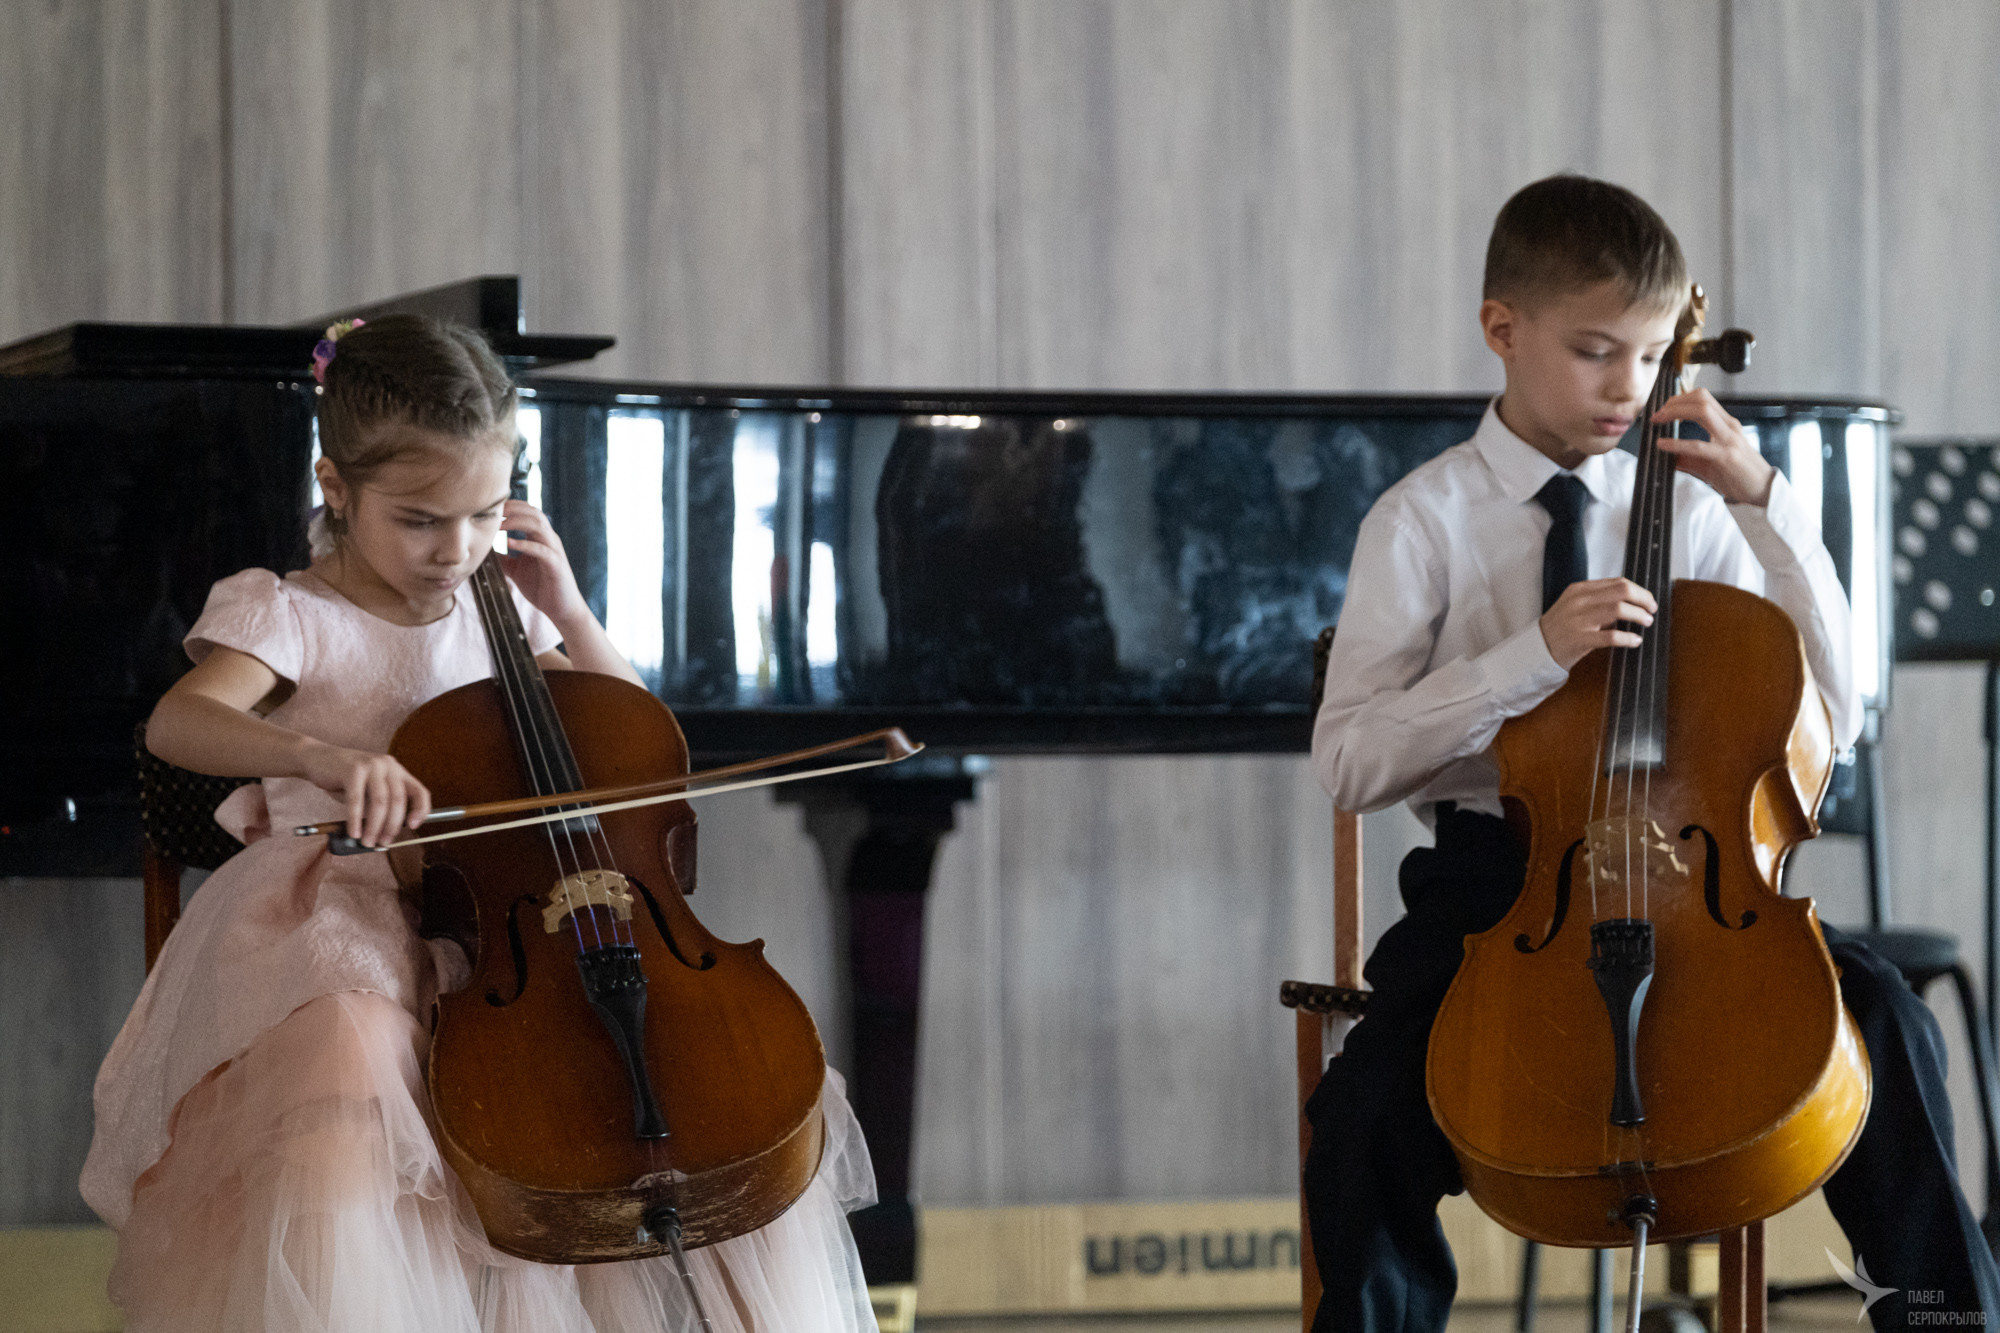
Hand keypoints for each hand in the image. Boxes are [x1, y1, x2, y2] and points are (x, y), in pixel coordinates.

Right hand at [300, 743, 432, 848]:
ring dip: (374, 827)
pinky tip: (353, 832)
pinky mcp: (352, 769)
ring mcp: (371, 765)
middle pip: (398, 800)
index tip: (413, 827)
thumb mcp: (369, 791)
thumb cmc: (345, 779)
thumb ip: (381, 806)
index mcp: (397, 771)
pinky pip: (357, 800)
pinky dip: (356, 820)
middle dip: (392, 826)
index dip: (421, 810)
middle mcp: (388, 765)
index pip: (419, 791)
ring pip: (379, 802)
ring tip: (367, 841)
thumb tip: (387, 833)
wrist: (317, 759)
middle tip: (383, 842)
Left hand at [495, 500, 589, 627]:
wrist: (561, 608)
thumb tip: (483, 550)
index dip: (510, 506)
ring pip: (538, 526)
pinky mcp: (556, 565)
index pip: (527, 512)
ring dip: (517, 522)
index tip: (490, 507)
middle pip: (533, 513)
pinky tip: (508, 543)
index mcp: (540, 538)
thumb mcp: (515, 569)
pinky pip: (541, 550)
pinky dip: (525, 544)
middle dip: (512, 509)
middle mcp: (549, 540)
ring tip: (499, 525)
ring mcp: (554, 551)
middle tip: (492, 511)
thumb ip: (503, 558)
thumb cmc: (540, 587)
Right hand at [1539, 577, 1656, 670]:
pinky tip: (1635, 640)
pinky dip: (1628, 638)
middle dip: (1643, 599)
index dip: (1638, 590)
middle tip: (1651, 609)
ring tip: (1646, 622)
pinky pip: (1611, 636)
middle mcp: (1579, 601)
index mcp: (1579, 590)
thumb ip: (1598, 601)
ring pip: (1618, 609)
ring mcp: (1579, 620)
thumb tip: (1629, 602)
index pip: (1616, 582)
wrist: (1537, 649)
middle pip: (1621, 591)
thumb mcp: (1574, 606)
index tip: (1648, 599)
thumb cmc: (1559, 628)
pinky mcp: (1580, 639)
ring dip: (1638, 615)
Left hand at [1651, 387, 1774, 505]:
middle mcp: (1729, 426)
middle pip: (1701, 398)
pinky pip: (1698, 445)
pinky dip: (1677, 443)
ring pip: (1702, 412)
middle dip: (1674, 402)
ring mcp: (1729, 439)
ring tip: (1658, 421)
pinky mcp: (1727, 457)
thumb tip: (1665, 456)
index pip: (1703, 398)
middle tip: (1656, 415)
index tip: (1662, 409)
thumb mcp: (1710, 461)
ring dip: (1675, 412)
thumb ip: (1689, 457)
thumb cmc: (1738, 475)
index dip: (1680, 398)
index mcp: (1726, 424)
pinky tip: (1662, 445)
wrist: (1762, 491)